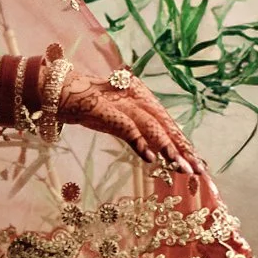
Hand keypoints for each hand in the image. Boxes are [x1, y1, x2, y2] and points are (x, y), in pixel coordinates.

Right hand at [55, 69, 205, 175]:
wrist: (60, 88)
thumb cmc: (88, 103)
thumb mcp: (117, 116)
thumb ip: (135, 128)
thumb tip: (154, 152)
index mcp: (143, 98)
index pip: (167, 123)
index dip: (183, 143)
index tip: (197, 164)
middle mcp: (137, 98)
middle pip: (165, 125)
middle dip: (182, 148)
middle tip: (197, 169)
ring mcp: (121, 103)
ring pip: (151, 126)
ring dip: (166, 147)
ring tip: (180, 166)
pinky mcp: (105, 110)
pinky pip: (126, 127)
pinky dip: (139, 142)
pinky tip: (150, 158)